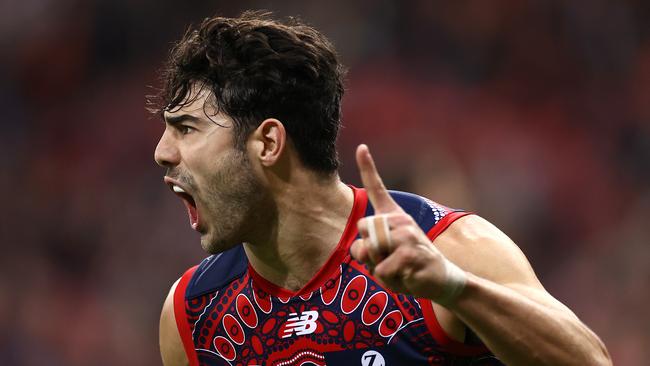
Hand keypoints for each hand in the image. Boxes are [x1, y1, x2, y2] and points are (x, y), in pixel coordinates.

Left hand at [350, 144, 464, 302]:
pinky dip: (389, 280)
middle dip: (368, 251)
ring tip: (398, 270)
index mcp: (394, 217)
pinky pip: (382, 269)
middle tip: (389, 260)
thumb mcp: (382, 256)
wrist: (441, 280)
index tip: (361, 147)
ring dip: (379, 268)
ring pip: (371, 251)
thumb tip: (364, 248)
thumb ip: (365, 250)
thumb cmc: (407, 266)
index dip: (368, 167)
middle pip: (363, 229)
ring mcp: (408, 236)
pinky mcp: (411, 254)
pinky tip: (406, 277)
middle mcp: (401, 221)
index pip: (378, 189)